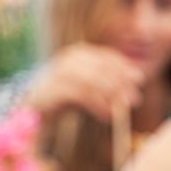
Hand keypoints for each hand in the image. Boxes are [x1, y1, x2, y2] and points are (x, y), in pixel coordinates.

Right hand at [27, 43, 143, 121]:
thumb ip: (102, 86)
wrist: (31, 110)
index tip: (139, 80)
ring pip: (94, 81)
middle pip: (103, 67)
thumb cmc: (60, 100)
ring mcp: (61, 72)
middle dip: (121, 83)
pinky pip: (82, 95)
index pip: (107, 56)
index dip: (124, 67)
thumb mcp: (85, 90)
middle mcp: (70, 59)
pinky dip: (98, 105)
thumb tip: (127, 92)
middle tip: (135, 99)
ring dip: (111, 97)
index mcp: (79, 54)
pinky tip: (107, 116)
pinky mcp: (55, 88)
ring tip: (121, 111)